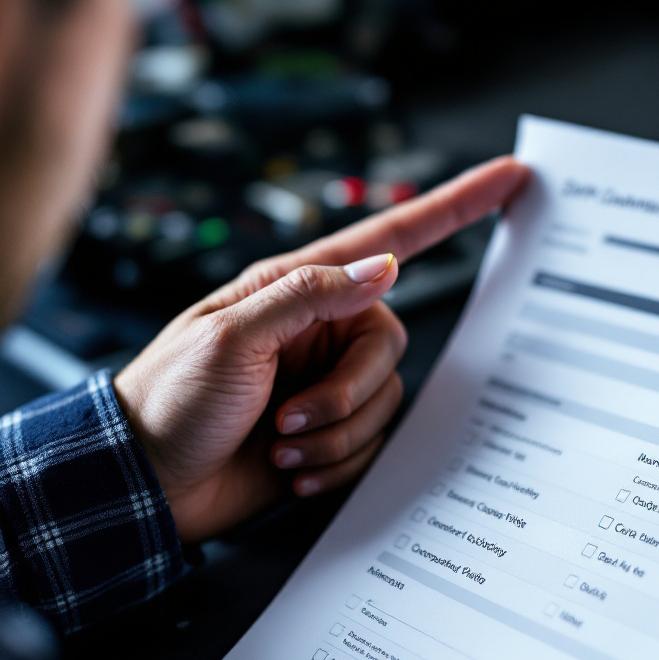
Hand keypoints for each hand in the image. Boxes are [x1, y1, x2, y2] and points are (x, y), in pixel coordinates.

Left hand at [114, 157, 528, 542]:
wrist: (151, 481)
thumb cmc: (172, 398)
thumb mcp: (233, 334)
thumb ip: (311, 295)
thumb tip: (384, 267)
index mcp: (298, 291)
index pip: (389, 241)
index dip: (452, 208)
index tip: (507, 179)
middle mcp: (321, 334)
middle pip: (389, 348)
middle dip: (346, 396)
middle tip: (290, 418)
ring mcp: (327, 386)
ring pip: (382, 404)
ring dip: (334, 437)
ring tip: (279, 444)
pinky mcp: (330, 435)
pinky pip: (368, 447)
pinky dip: (333, 465)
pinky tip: (289, 468)